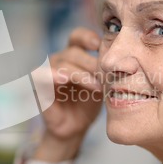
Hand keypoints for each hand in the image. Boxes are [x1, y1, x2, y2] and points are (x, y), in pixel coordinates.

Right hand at [36, 27, 102, 160]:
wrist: (76, 127)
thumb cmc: (89, 102)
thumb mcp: (101, 83)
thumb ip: (104, 68)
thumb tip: (123, 57)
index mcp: (74, 55)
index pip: (77, 37)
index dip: (86, 37)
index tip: (99, 45)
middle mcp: (59, 60)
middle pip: (73, 52)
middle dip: (90, 63)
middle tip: (105, 77)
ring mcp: (47, 73)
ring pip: (61, 63)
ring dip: (80, 74)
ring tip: (95, 86)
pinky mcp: (38, 87)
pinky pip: (39, 76)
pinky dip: (51, 75)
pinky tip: (63, 79)